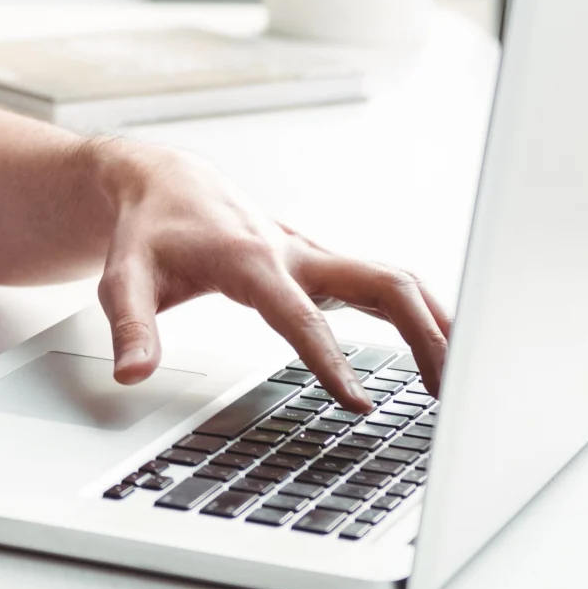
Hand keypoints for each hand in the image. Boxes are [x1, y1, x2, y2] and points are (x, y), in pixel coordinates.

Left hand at [94, 141, 450, 409]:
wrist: (164, 182)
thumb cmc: (147, 232)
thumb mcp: (123, 278)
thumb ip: (131, 327)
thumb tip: (134, 373)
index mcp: (251, 259)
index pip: (300, 315)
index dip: (329, 360)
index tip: (358, 405)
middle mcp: (295, 252)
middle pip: (382, 283)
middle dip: (423, 333)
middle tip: (450, 392)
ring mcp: (316, 256)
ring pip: (395, 280)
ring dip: (436, 323)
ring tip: (464, 380)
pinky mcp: (323, 264)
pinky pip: (384, 286)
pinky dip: (419, 314)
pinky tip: (442, 350)